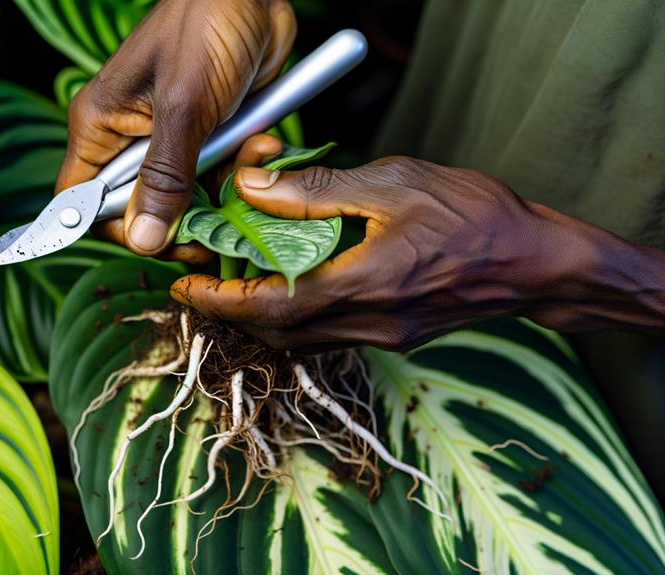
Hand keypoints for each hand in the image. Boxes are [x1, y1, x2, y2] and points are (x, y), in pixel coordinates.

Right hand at [56, 0, 295, 260]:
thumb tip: (143, 240)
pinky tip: (264, 143)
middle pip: (141, 207)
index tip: (160, 242)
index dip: (116, 228)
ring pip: (187, 197)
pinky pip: (219, 175)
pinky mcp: (208, 136)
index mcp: (101, 125)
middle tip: (218, 221)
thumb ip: (164, 177)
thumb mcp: (184, 108)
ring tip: (253, 152)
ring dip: (226, 187)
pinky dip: (244, 167)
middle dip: (185, 215)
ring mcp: (170, 138)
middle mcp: (129, 137)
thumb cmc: (206, 29)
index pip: (84, 200)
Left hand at [172, 156, 664, 350]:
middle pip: (276, 330)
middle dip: (231, 311)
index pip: (269, 305)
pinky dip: (296, 317)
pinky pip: (328, 335)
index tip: (184, 290)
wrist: (536, 263)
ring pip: (300, 338)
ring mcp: (381, 337)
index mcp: (361, 285)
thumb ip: (318, 190)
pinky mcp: (393, 337)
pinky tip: (292, 287)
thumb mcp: (393, 183)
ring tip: (238, 282)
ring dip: (261, 315)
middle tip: (203, 282)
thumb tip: (253, 189)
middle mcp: (365, 323)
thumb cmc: (473, 214)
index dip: (219, 302)